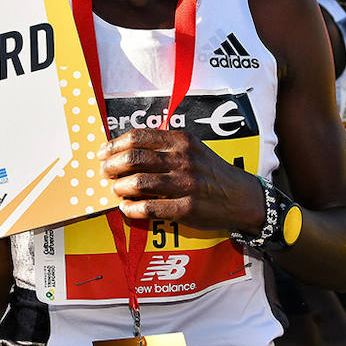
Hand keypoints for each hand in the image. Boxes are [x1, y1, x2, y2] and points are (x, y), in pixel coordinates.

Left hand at [98, 129, 262, 230]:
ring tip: (116, 189)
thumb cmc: (210, 171)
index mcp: (181, 141)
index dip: (115, 145)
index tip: (103, 153)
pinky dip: (132, 209)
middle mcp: (182, 159)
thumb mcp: (192, 148)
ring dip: (119, 187)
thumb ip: (164, 145)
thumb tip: (124, 149)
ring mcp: (185, 184)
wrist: (241, 197)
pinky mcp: (187, 208)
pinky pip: (149, 208)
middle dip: (112, 166)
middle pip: (134, 158)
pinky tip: (127, 208)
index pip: (138, 137)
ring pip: (138, 183)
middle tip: (105, 172)